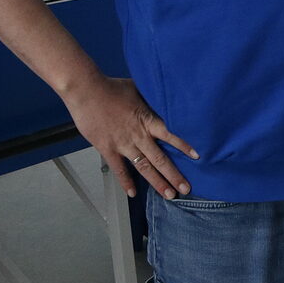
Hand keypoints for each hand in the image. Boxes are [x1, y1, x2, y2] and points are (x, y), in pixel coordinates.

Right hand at [63, 76, 196, 199]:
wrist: (86, 90)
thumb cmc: (112, 87)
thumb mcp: (139, 89)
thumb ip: (151, 98)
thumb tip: (165, 93)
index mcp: (148, 120)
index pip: (171, 136)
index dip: (184, 146)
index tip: (197, 157)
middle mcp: (138, 135)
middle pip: (160, 159)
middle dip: (174, 175)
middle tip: (186, 189)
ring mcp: (123, 144)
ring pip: (144, 167)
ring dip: (157, 182)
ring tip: (169, 195)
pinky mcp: (107, 149)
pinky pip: (119, 169)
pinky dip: (126, 181)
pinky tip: (133, 193)